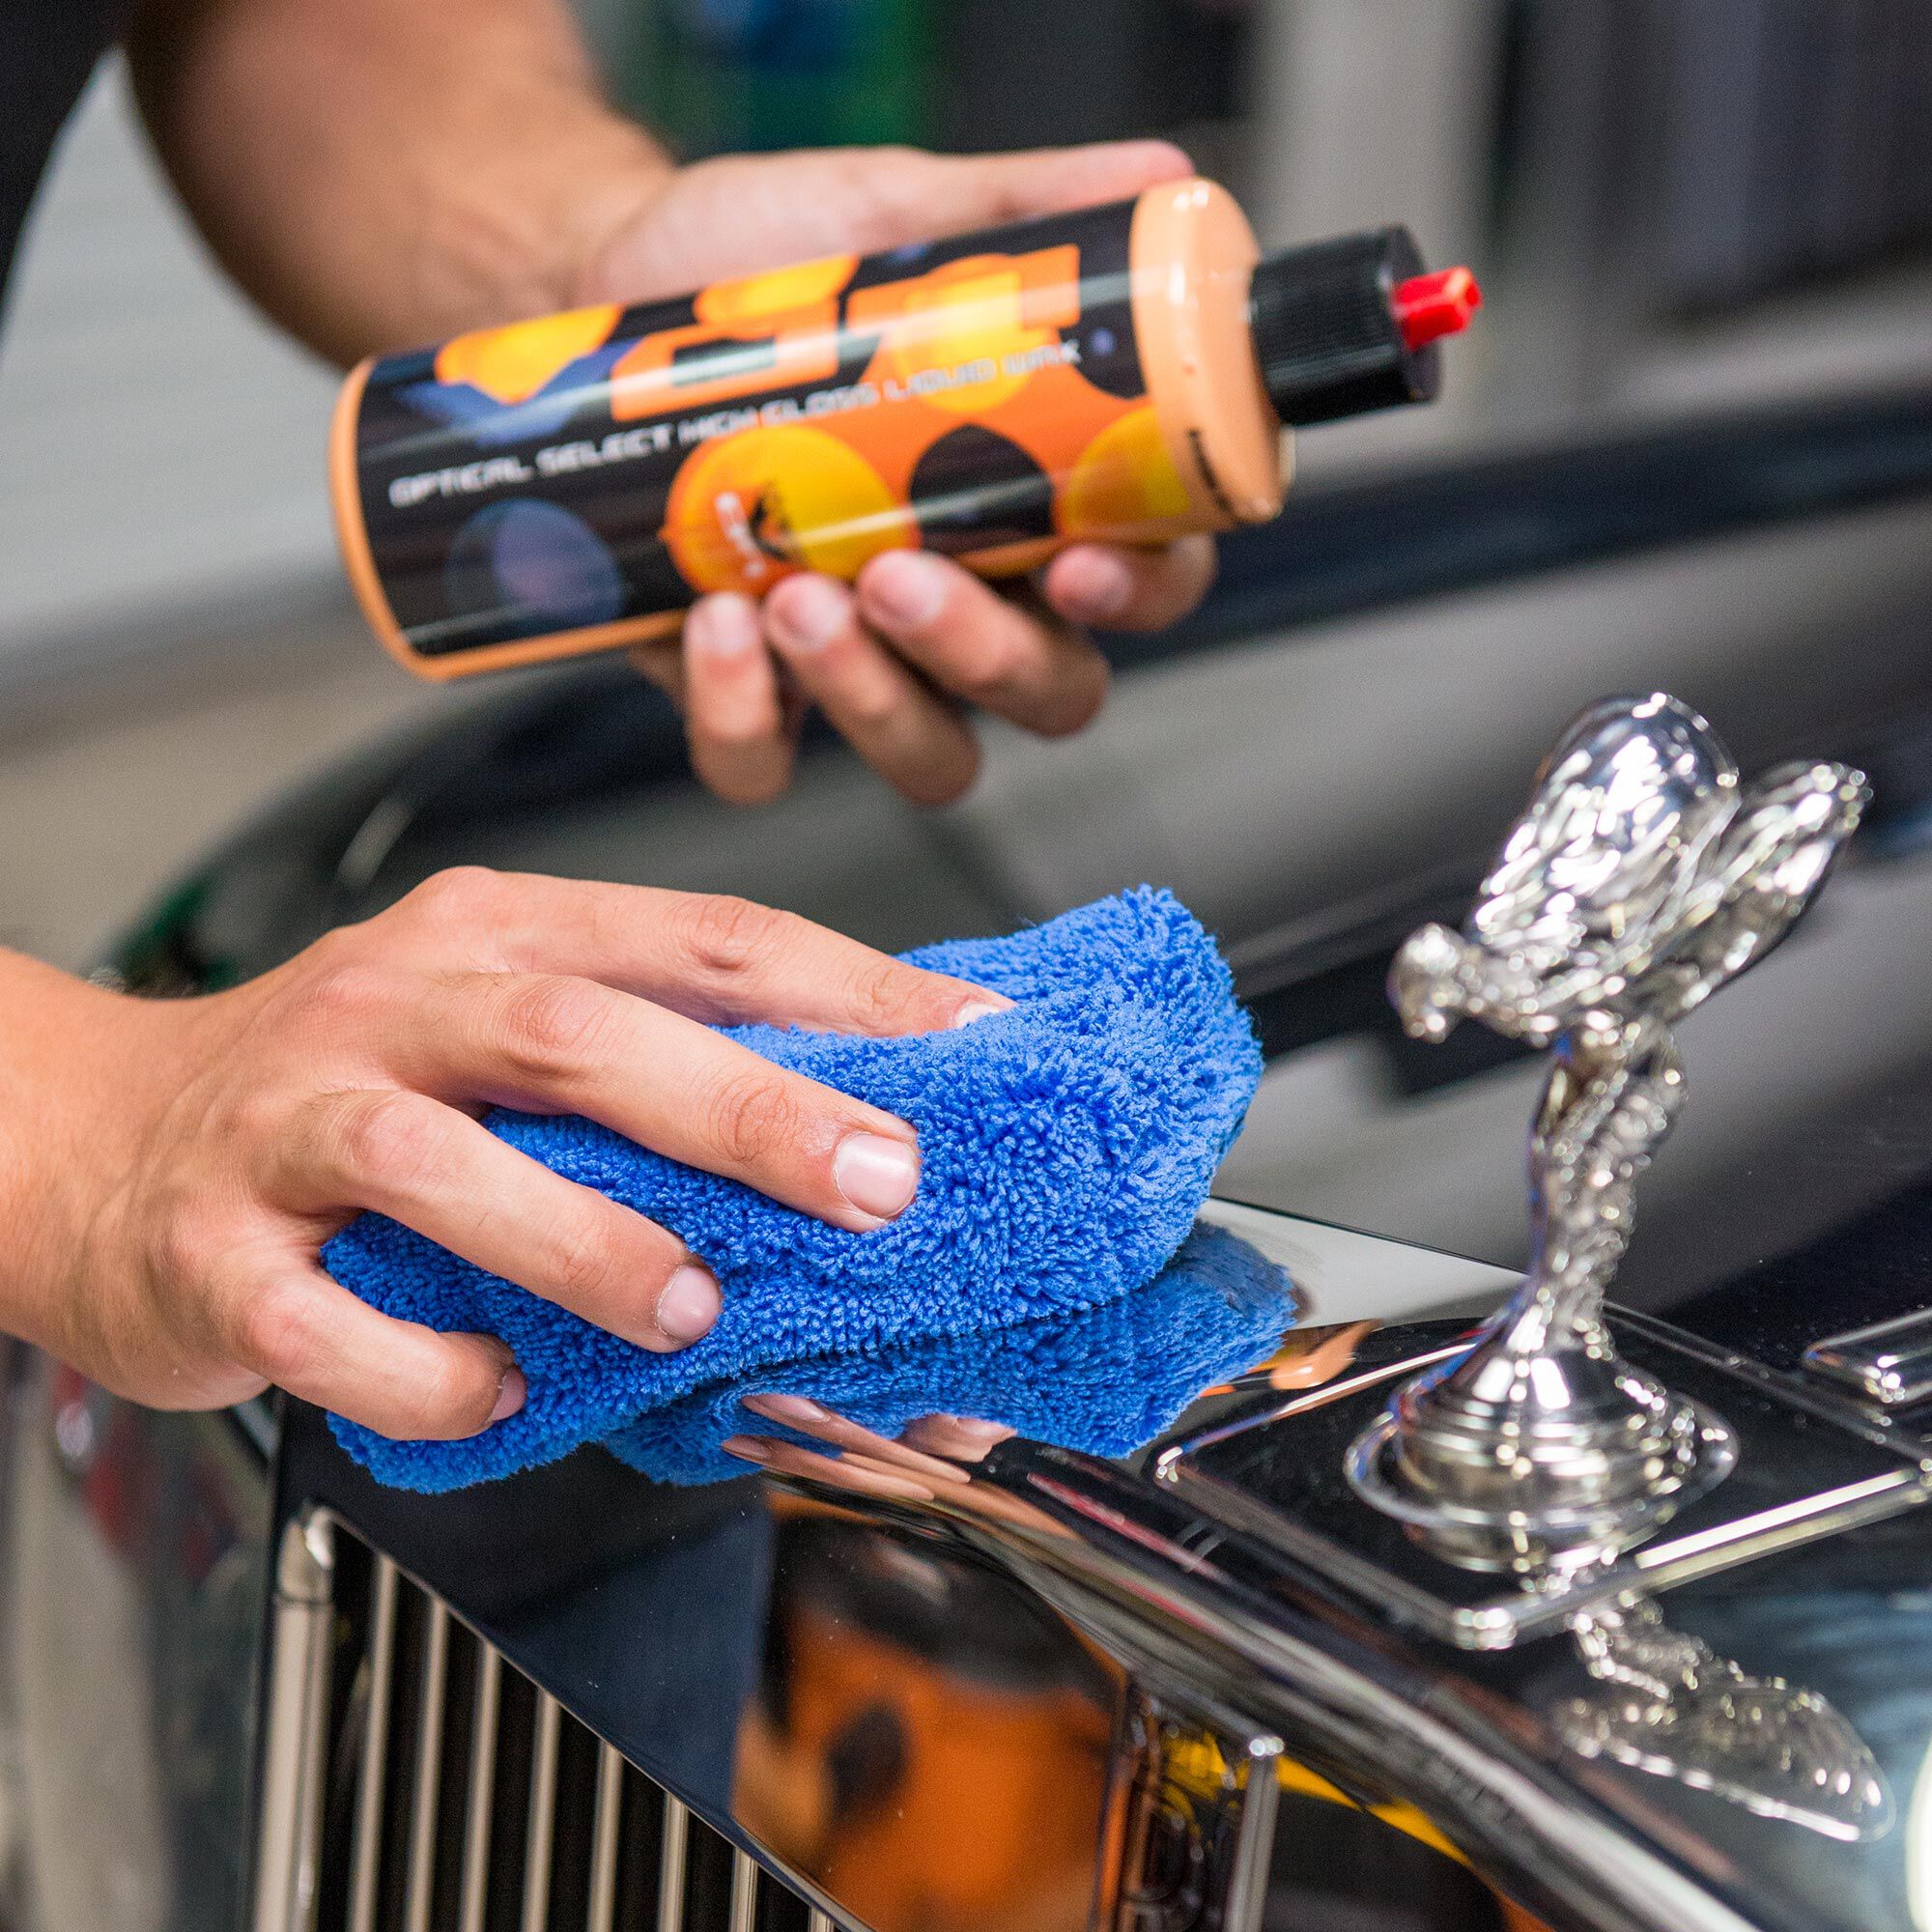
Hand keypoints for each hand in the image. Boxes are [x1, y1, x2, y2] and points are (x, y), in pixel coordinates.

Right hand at [0, 871, 1005, 1440]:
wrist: (92, 1139)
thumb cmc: (343, 1086)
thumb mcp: (495, 1023)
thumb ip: (648, 1056)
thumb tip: (852, 1119)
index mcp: (494, 933)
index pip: (701, 938)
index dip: (846, 991)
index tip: (969, 1046)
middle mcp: (395, 1004)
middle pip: (579, 1032)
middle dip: (745, 1107)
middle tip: (876, 1180)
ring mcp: (290, 1122)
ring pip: (438, 1159)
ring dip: (581, 1239)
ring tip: (689, 1303)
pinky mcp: (216, 1250)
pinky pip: (323, 1320)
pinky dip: (425, 1368)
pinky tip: (495, 1386)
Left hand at [579, 142, 1219, 805]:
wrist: (593, 286)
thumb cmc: (759, 270)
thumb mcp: (893, 215)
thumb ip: (1025, 211)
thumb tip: (1158, 179)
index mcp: (1036, 502)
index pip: (1147, 582)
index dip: (1140, 596)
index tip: (1079, 562)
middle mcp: (969, 600)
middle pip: (1047, 695)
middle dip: (986, 657)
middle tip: (902, 577)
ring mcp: (861, 660)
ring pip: (929, 754)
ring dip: (875, 697)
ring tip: (799, 594)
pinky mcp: (747, 692)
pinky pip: (764, 765)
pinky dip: (744, 721)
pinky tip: (717, 627)